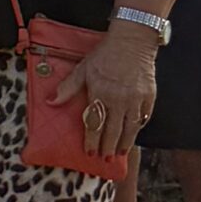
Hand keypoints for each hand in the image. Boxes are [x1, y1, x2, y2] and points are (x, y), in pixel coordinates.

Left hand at [58, 22, 160, 156]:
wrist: (132, 43)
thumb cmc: (104, 56)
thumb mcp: (82, 69)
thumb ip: (68, 88)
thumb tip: (50, 102)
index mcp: (100, 94)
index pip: (95, 123)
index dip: (92, 140)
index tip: (89, 151)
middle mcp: (119, 100)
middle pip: (113, 130)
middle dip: (108, 147)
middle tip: (104, 159)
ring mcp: (136, 100)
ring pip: (131, 128)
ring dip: (124, 143)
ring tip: (119, 153)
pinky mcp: (149, 97)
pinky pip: (143, 117)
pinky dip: (138, 128)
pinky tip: (132, 135)